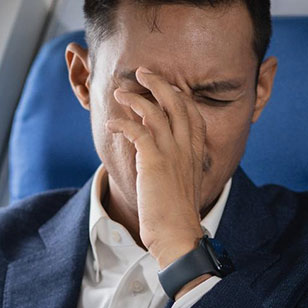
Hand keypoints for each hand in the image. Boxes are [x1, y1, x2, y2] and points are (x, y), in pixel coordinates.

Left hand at [106, 67, 206, 267]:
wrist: (178, 235)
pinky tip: (111, 125)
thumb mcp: (182, 184)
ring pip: (154, 112)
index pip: (191, 113)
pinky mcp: (154, 162)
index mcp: (195, 152)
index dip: (177, 95)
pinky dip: (122, 123)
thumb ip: (175, 164)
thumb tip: (159, 155)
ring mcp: (172, 153)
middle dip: (158, 83)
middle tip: (141, 72)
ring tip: (119, 93)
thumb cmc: (176, 215)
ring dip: (135, 98)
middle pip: (176, 102)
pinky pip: (137, 131)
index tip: (163, 86)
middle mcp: (187, 148)